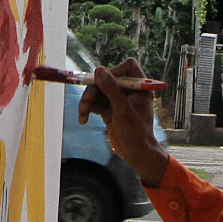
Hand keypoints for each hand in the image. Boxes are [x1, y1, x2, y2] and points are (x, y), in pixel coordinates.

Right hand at [80, 58, 169, 186]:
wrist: (136, 154)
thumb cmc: (136, 132)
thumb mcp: (122, 109)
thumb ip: (111, 89)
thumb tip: (99, 70)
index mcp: (140, 87)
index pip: (128, 67)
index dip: (115, 71)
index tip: (104, 82)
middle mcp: (129, 91)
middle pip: (107, 79)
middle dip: (95, 89)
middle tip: (86, 100)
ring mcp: (118, 101)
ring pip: (98, 91)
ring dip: (88, 100)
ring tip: (82, 112)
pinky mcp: (109, 110)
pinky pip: (95, 103)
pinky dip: (88, 109)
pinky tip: (83, 119)